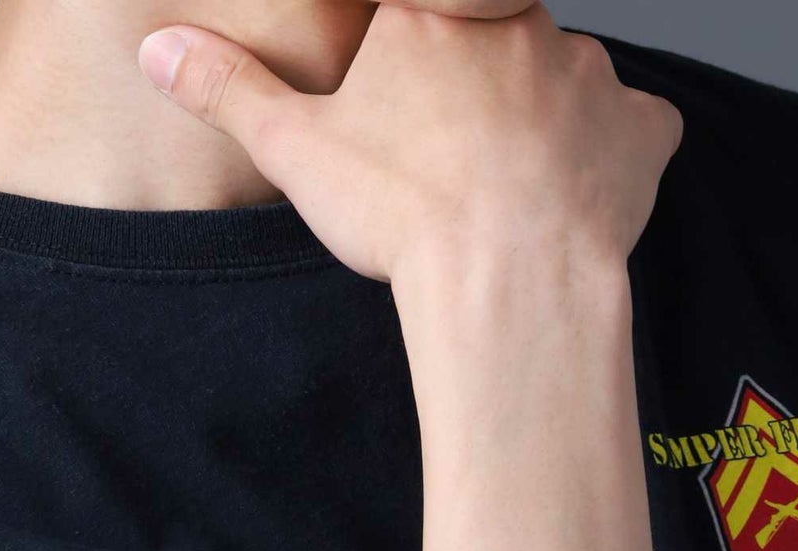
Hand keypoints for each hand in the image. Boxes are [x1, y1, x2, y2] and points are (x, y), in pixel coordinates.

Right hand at [138, 4, 682, 287]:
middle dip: (478, 91)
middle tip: (453, 165)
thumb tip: (158, 51)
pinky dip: (619, 155)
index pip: (422, 14)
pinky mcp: (639, 131)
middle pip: (495, 39)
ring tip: (511, 191)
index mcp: (430, 14)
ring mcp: (587, 73)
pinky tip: (585, 197)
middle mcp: (516, 24)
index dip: (412, 66)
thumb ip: (230, 89)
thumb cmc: (403, 213)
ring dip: (544, 120)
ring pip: (565, 80)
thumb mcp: (295, 149)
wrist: (503, 278)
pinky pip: (638, 129)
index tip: (406, 114)